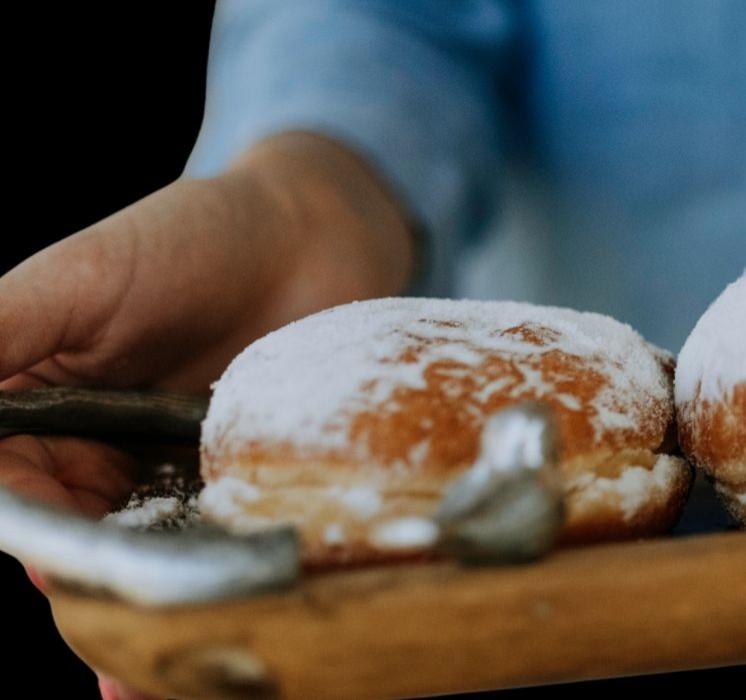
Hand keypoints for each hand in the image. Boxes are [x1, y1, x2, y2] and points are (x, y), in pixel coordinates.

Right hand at [2, 132, 412, 699]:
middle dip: (90, 611)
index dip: (26, 539)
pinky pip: (228, 555)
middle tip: (119, 672)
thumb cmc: (185, 237)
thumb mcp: (73, 279)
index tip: (50, 573)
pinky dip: (226, 603)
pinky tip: (238, 654)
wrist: (317, 230)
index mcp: (34, 422)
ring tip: (154, 691)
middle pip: (74, 557)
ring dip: (148, 635)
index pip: (8, 502)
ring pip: (148, 572)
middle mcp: (95, 469)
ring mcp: (175, 489)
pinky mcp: (249, 494)